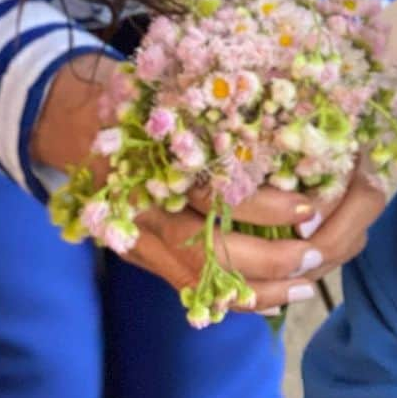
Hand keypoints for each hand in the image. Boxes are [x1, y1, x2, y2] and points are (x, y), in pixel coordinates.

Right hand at [32, 54, 386, 310]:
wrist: (78, 122)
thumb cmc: (147, 101)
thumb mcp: (184, 97)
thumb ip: (230, 121)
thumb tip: (305, 134)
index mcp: (158, 160)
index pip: (217, 194)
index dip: (266, 207)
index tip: (309, 208)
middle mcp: (145, 206)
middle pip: (211, 248)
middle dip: (271, 259)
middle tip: (317, 252)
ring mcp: (138, 237)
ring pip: (202, 279)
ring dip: (261, 287)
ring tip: (306, 284)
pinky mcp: (139, 255)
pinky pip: (190, 288)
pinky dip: (235, 298)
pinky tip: (276, 300)